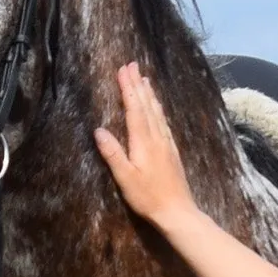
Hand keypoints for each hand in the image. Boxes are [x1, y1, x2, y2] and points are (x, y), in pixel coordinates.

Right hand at [93, 61, 197, 231]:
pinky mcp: (172, 151)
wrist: (178, 212)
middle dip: (138, 84)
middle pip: (147, 105)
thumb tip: (99, 130)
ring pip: (157, 112)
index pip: (134, 108)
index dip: (128, 88)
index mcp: (143, 141)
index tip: (123, 69)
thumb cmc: (149, 198)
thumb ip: (113, 154)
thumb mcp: (125, 178)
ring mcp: (167, 144)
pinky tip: (158, 108)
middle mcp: (157, 138)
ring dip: (150, 94)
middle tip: (132, 64)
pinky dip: (159, 109)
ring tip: (145, 78)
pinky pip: (164, 122)